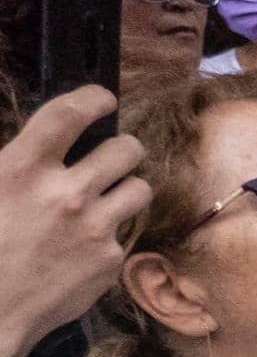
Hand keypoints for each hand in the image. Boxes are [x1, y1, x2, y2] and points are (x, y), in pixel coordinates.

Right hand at [0, 89, 149, 356]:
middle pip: (125, 148)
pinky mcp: (110, 258)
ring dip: (127, 187)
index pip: (69, 115)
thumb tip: (41, 145)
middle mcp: (64, 194)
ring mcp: (93, 227)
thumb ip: (16, 164)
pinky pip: (125, 231)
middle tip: (112, 157)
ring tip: (106, 198)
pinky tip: (84, 245)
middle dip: (123, 148)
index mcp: (20, 170)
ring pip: (139, 187)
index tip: (103, 99)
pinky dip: (110, 233)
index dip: (93, 98)